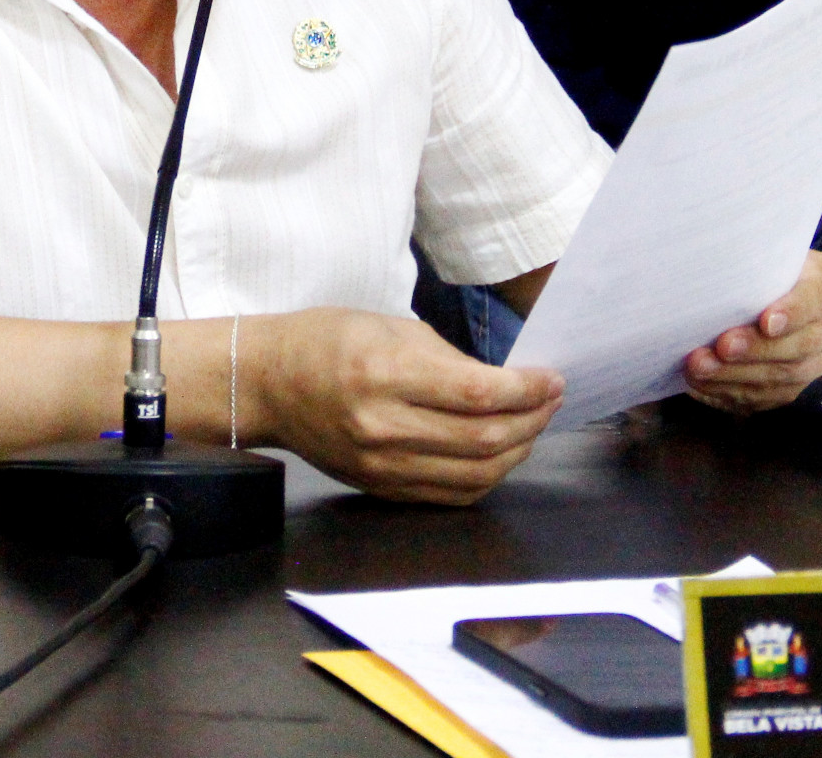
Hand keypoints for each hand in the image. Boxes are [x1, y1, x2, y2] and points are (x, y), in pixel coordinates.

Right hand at [252, 308, 562, 504]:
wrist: (269, 384)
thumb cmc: (327, 341)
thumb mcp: (390, 327)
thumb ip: (450, 359)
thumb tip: (505, 384)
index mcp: (385, 374)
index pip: (477, 393)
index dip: (526, 390)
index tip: (552, 379)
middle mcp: (384, 426)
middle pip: (483, 439)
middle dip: (532, 420)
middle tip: (550, 401)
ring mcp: (382, 465)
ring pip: (475, 474)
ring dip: (517, 452)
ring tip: (531, 426)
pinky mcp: (380, 487)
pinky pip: (450, 495)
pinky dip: (486, 478)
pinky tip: (500, 455)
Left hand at [683, 250, 821, 413]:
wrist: (751, 292)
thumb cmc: (750, 267)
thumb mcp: (753, 253)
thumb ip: (744, 259)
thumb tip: (710, 267)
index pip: (815, 295)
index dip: (793, 311)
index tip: (767, 321)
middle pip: (802, 343)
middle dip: (757, 348)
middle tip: (722, 346)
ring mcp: (816, 359)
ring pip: (784, 376)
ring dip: (736, 374)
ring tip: (699, 366)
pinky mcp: (793, 386)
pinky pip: (765, 396)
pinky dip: (729, 390)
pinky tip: (701, 382)